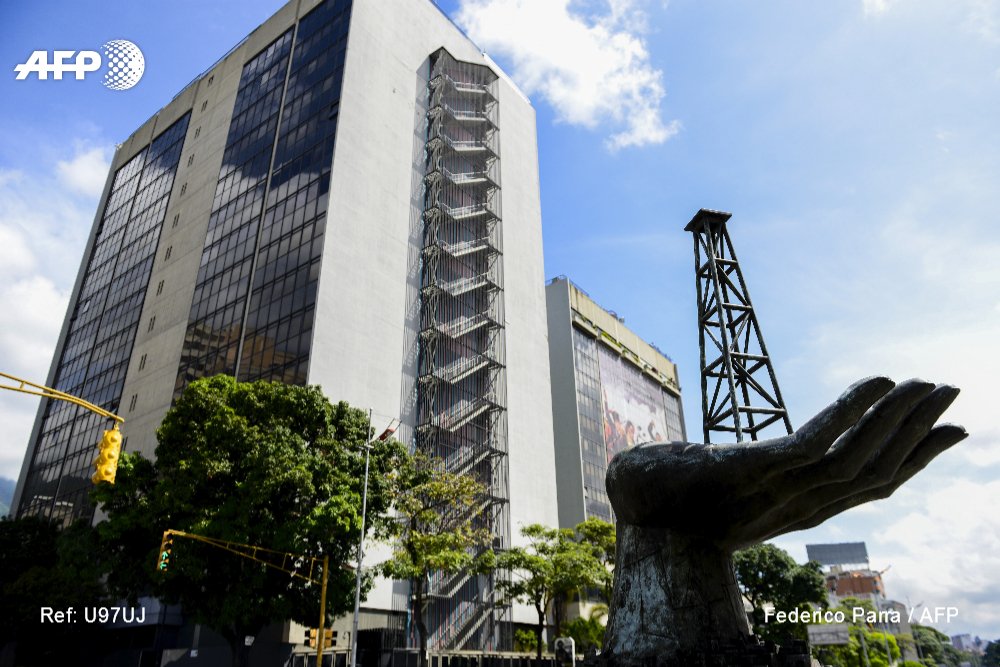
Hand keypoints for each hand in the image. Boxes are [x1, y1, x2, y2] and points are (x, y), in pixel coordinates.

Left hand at [606, 377, 966, 549]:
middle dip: (919, 432)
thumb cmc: (671, 501)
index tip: (951, 429)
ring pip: (857, 458)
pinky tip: (878, 380)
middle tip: (953, 391)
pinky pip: (813, 442)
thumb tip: (763, 451)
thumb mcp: (728, 481)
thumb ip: (758, 469)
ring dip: (898, 419)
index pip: (869, 485)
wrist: (630, 519)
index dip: (913, 457)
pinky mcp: (750, 471)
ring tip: (929, 382)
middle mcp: (795, 505)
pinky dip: (850, 411)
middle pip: (876, 472)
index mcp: (795, 507)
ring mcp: (775, 490)